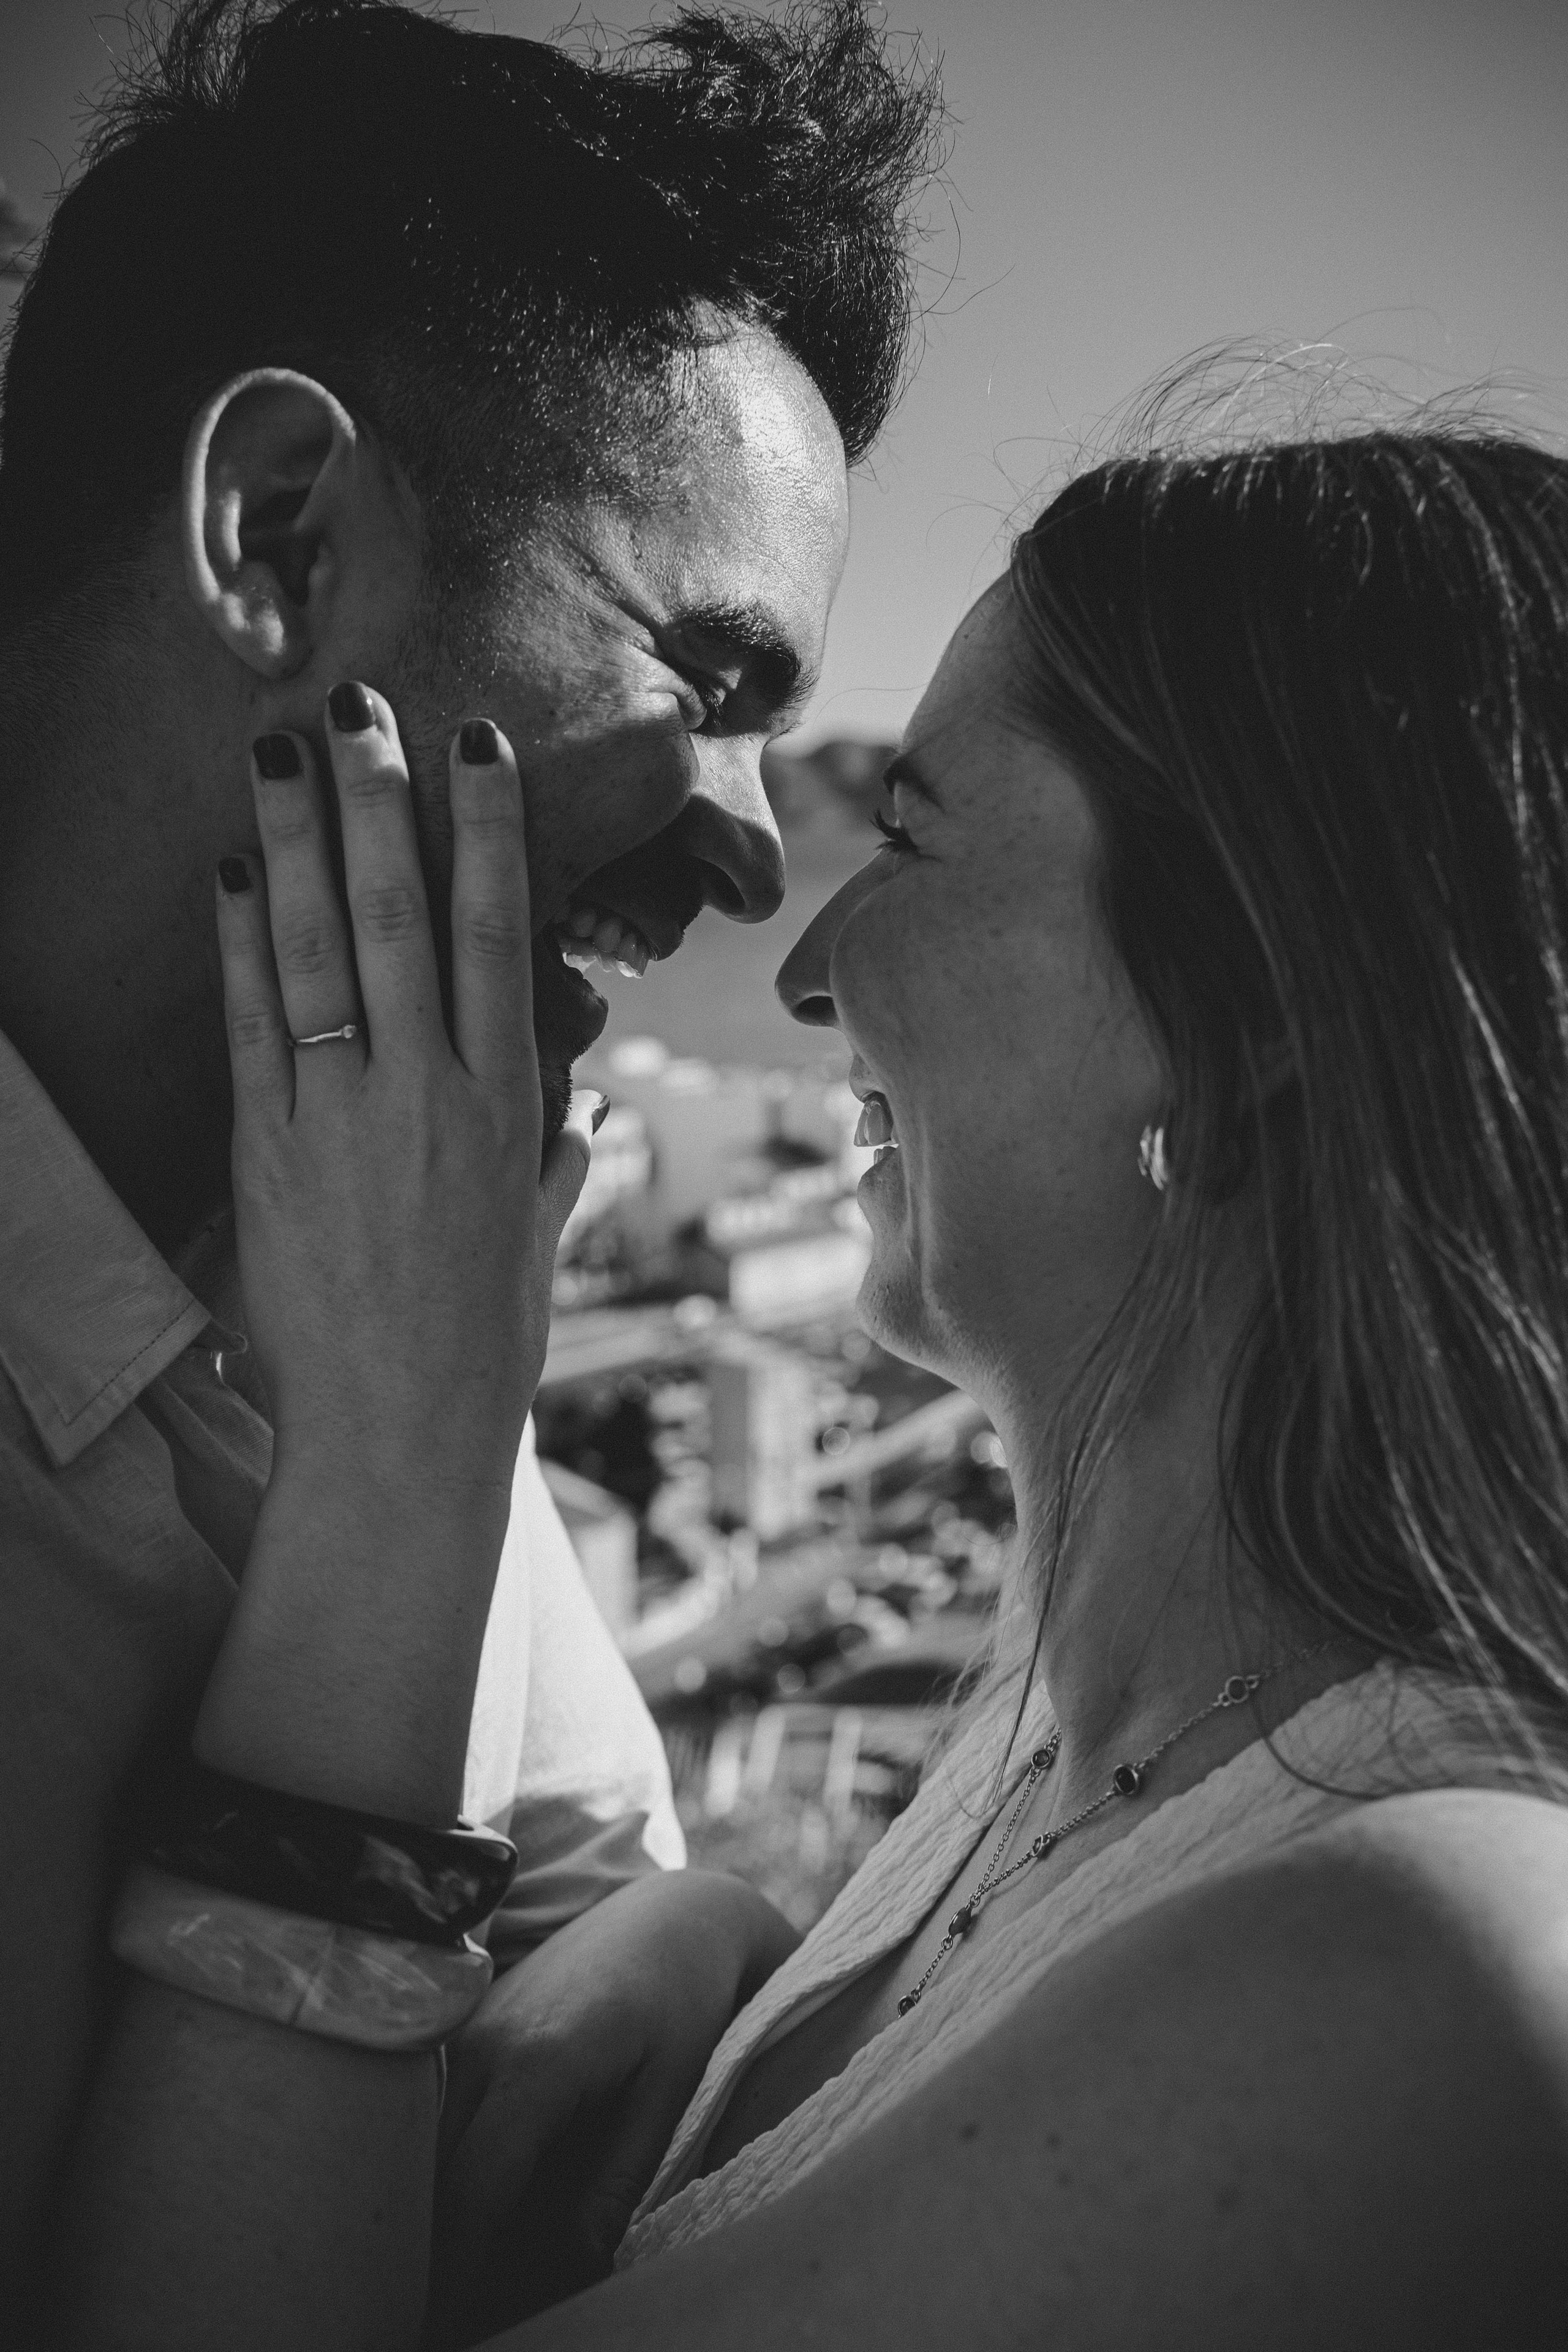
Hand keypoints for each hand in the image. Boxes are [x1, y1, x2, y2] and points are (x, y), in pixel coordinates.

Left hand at [216, 690, 586, 1493]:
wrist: (402, 1433)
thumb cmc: (482, 1342)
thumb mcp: (537, 1243)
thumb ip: (559, 1165)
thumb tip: (584, 1117)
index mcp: (509, 1106)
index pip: (498, 937)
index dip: (487, 834)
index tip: (477, 749)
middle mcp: (433, 1094)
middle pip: (402, 916)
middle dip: (380, 802)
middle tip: (360, 707)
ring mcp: (349, 1120)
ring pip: (321, 951)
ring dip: (300, 842)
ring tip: (282, 752)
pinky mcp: (272, 1157)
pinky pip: (254, 1028)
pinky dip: (240, 945)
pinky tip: (232, 871)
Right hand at [426, 1869, 799, 2344]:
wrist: (672, 1913)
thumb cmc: (683, 2000)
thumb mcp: (670, 2091)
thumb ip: (618, 2179)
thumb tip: (575, 2267)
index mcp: (538, 2065)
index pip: (473, 2187)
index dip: (457, 2266)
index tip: (452, 2323)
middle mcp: (485, 2046)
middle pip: (432, 2173)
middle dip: (435, 2250)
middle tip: (452, 2312)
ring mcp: (467, 2032)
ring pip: (423, 2144)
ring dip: (434, 2207)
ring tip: (459, 2271)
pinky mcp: (467, 2029)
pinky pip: (435, 2112)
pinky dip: (442, 2164)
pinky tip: (471, 2205)